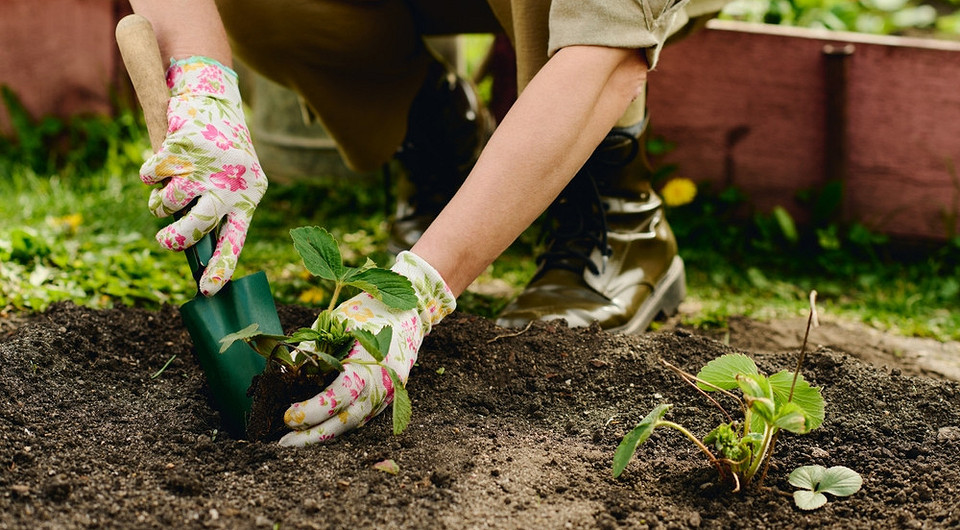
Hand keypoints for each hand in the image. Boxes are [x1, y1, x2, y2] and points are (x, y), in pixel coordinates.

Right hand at [140, 57, 266, 295]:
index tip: (206, 291)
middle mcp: (230, 184)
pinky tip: (161, 164)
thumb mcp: (231, 183)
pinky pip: (153, 175)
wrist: (215, 102)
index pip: (235, 240)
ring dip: (160, 203)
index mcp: (247, 199)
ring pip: (170, 202)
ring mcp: (206, 165)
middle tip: (165, 241)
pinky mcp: (183, 146)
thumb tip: (188, 249)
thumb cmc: (222, 154)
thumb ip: (215, 212)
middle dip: (175, 239)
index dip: (220, 267)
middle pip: (197, 226)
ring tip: (167, 193)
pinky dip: (150, 174)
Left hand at [279, 251, 455, 445]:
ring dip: (322, 436)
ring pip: (351, 425)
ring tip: (294, 442)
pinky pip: (358, 418)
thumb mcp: (336, 327)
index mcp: (368, 364)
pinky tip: (315, 430)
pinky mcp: (384, 400)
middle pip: (345, 421)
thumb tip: (284, 376)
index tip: (288, 416)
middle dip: (312, 435)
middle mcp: (380, 385)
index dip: (312, 409)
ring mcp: (385, 395)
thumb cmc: (366, 316)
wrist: (406, 315)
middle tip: (283, 442)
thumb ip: (313, 353)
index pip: (338, 396)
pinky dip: (336, 426)